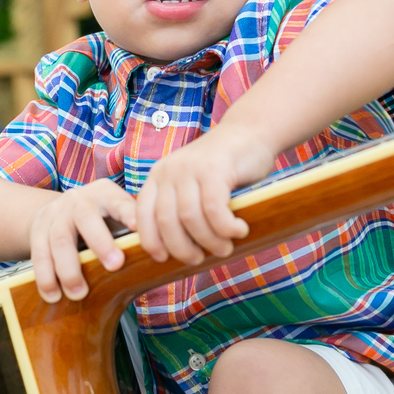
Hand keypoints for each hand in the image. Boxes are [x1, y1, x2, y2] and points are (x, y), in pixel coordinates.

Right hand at [28, 179, 137, 302]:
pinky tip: (53, 295)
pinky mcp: (37, 230)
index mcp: (105, 194)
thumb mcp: (115, 215)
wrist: (56, 211)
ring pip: (60, 240)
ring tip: (79, 293)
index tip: (140, 229)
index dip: (129, 214)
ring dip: (69, 269)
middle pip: (87, 218)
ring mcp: (56, 214)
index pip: (119, 202)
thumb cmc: (97, 219)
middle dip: (101, 243)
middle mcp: (79, 200)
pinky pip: (39, 254)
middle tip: (115, 266)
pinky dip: (45, 278)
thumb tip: (162, 254)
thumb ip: (132, 230)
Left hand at [136, 125, 274, 265]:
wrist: (250, 133)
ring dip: (209, 241)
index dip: (151, 241)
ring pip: (190, 218)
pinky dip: (226, 227)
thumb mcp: (192, 186)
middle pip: (166, 221)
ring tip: (225, 248)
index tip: (163, 259)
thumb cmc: (224, 168)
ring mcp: (191, 168)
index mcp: (158, 176)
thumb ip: (181, 208)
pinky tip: (239, 230)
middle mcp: (169, 170)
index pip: (143, 214)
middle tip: (200, 260)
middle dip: (182, 249)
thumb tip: (178, 252)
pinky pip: (214, 209)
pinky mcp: (215, 168)